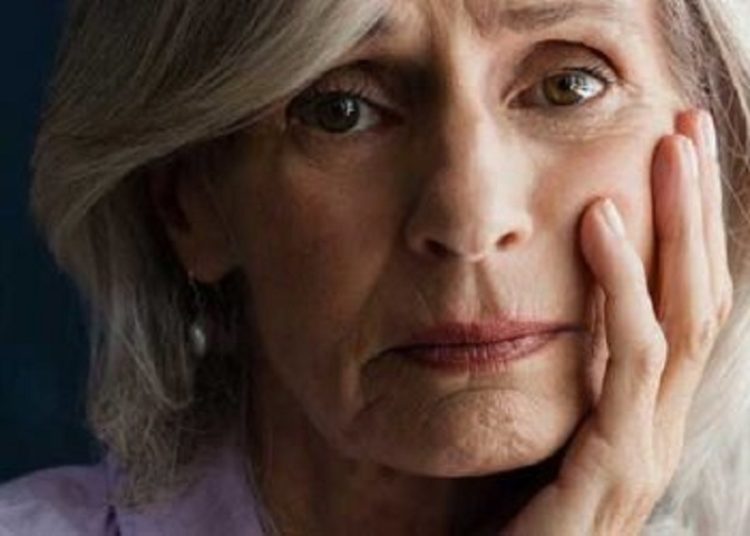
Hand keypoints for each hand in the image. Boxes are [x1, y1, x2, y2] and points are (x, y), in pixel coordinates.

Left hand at [500, 109, 733, 535]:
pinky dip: (622, 286)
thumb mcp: (541, 426)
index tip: (675, 156)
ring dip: (676, 228)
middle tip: (689, 128)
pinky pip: (629, 362)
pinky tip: (603, 224)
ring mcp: (644, 450)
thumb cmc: (508, 512)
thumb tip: (560, 306)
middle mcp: (656, 426)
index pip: (680, 308)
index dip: (687, 231)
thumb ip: (562, 375)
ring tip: (664, 152)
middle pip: (698, 300)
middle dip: (698, 211)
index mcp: (641, 413)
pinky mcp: (612, 468)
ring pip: (679, 319)